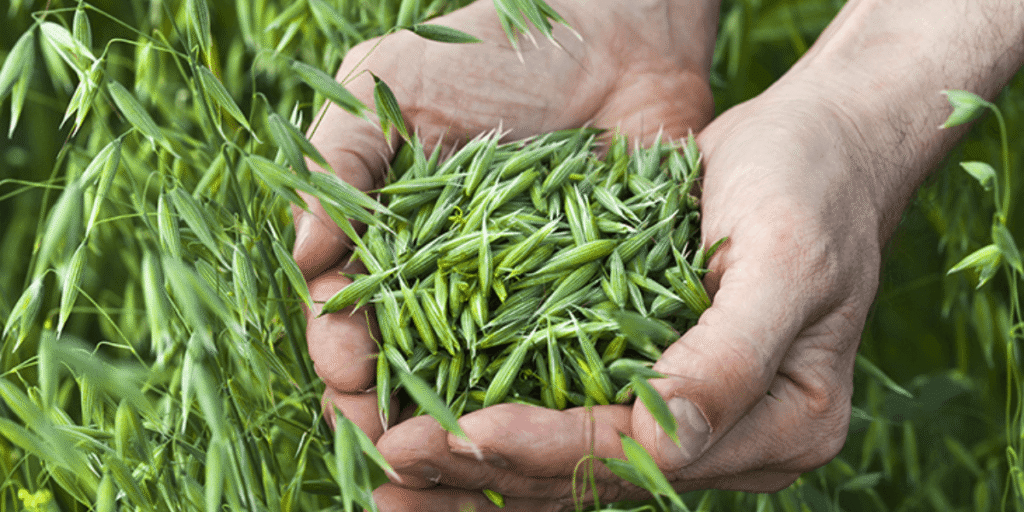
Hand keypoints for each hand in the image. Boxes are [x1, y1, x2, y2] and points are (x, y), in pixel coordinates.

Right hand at [294, 0, 715, 442]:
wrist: (613, 33)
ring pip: (479, 381)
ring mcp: (520, 298)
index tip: (346, 368)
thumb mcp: (389, 81)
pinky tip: (542, 429)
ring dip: (460, 421)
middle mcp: (449, 282)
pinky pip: (565, 360)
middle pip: (406, 364)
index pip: (348, 312)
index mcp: (391, 240)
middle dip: (387, 406)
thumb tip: (305, 254)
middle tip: (388, 437)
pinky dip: (549, 397)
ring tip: (457, 450)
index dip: (339, 346)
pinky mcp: (589, 302)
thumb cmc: (488, 48)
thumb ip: (337, 157)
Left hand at [373, 75, 885, 509]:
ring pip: (576, 462)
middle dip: (493, 470)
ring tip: (393, 471)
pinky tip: (441, 433)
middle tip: (393, 462)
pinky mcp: (659, 384)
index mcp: (783, 424)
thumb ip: (731, 357)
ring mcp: (697, 419)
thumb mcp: (786, 260)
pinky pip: (575, 419)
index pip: (644, 455)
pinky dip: (507, 428)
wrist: (822, 144)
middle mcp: (735, 439)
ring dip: (483, 468)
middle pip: (599, 474)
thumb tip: (663, 447)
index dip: (550, 447)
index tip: (461, 432)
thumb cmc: (811, 185)